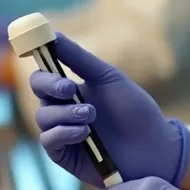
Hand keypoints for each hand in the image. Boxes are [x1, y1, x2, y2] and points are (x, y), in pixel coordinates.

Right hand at [31, 33, 189, 187]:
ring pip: (42, 116)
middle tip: (71, 89)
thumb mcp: (108, 78)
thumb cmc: (134, 110)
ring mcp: (62, 131)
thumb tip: (53, 34)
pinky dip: (64, 133)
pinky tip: (85, 133)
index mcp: (72, 89)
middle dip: (50, 86)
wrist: (152, 147)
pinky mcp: (64, 154)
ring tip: (91, 115)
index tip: (48, 59)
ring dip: (65, 113)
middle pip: (38, 92)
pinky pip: (48, 140)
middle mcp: (64, 109)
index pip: (44, 74)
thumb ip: (79, 58)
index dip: (44, 67)